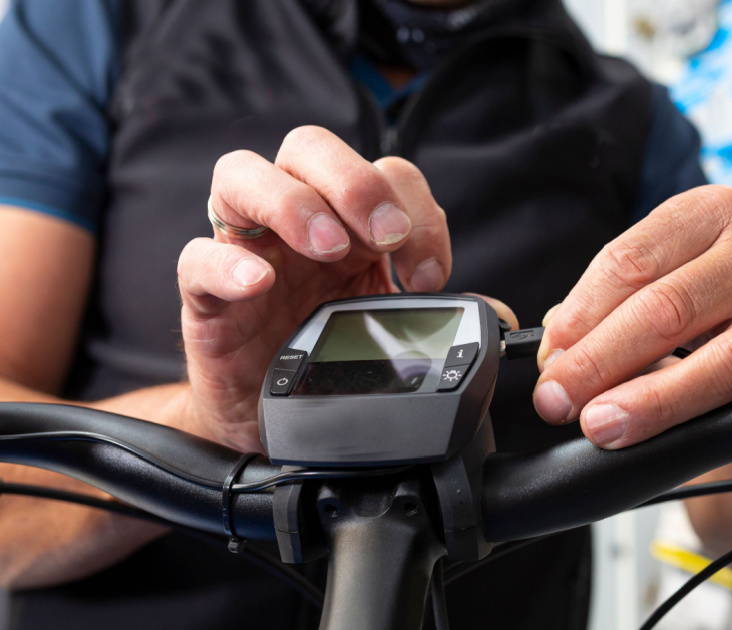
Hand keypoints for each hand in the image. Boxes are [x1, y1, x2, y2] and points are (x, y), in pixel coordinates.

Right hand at [175, 126, 451, 451]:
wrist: (270, 424)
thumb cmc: (329, 361)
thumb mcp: (392, 334)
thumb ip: (439, 315)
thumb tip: (499, 317)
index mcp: (350, 221)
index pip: (385, 173)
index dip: (415, 209)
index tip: (427, 273)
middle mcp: (295, 220)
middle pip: (310, 147)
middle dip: (355, 182)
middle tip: (385, 236)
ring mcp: (246, 250)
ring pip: (242, 176)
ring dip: (293, 202)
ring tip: (328, 247)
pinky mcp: (204, 297)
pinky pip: (197, 258)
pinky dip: (226, 262)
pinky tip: (258, 282)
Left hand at [534, 185, 731, 448]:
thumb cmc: (698, 312)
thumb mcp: (652, 291)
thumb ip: (602, 314)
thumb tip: (555, 355)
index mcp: (704, 212)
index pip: (627, 262)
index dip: (579, 318)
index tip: (548, 361)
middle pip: (664, 307)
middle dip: (600, 362)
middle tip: (559, 402)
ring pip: (721, 357)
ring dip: (657, 398)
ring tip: (605, 424)